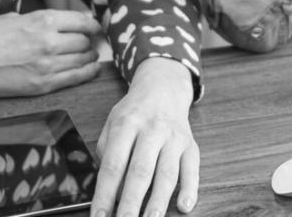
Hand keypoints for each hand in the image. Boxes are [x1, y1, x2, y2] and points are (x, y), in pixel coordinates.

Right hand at [0, 9, 102, 97]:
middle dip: (90, 41)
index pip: (82, 21)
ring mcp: (46, 66)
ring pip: (83, 60)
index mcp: (42, 20)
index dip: (92, 24)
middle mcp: (48, 42)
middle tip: (91, 42)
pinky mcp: (41, 86)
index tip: (94, 27)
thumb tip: (57, 23)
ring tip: (90, 55)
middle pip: (85, 41)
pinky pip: (74, 79)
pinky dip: (87, 73)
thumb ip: (38, 20)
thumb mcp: (13, 17)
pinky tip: (91, 70)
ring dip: (90, 57)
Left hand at [92, 57, 197, 216]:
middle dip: (130, 203)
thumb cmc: (134, 112)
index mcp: (127, 124)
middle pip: (140, 172)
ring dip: (158, 202)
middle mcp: (152, 130)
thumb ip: (106, 153)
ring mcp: (174, 138)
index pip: (114, 165)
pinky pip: (192, 169)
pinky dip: (190, 188)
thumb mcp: (112, 123)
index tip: (99, 216)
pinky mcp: (190, 145)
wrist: (163, 87)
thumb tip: (107, 189)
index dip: (105, 193)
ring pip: (167, 173)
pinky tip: (185, 206)